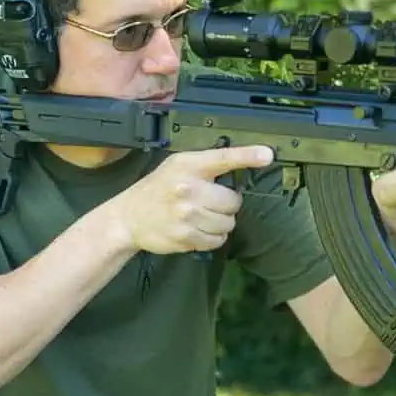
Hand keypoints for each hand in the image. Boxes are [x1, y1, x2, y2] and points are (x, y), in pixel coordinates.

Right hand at [107, 145, 273, 254]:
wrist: (128, 218)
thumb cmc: (158, 189)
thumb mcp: (177, 167)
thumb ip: (206, 166)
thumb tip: (244, 166)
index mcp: (188, 166)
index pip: (223, 158)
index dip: (247, 156)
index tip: (267, 154)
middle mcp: (188, 189)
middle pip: (233, 201)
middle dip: (228, 204)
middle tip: (212, 203)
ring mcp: (186, 215)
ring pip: (228, 223)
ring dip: (221, 223)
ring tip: (203, 217)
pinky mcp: (185, 237)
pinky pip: (217, 241)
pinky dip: (213, 238)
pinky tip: (199, 229)